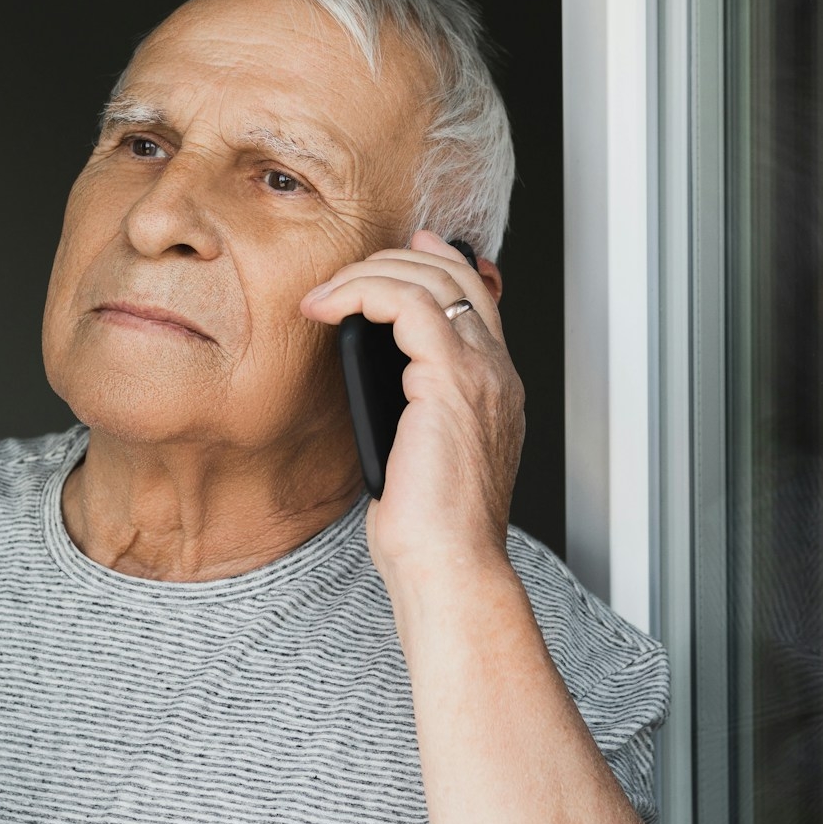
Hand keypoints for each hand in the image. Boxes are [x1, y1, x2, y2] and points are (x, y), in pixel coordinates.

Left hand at [300, 229, 524, 577]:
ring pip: (431, 280)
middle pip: (456, 276)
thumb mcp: (419, 457)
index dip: (435, 263)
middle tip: (342, 275)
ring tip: (325, 295)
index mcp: (495, 390)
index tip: (392, 256)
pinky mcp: (450, 382)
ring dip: (368, 275)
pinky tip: (327, 308)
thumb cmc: (431, 532)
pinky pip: (407, 304)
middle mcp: (496, 374)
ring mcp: (479, 374)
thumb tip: (377, 388)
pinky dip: (361, 293)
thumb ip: (411, 412)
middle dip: (392, 260)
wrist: (450, 567)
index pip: (476, 299)